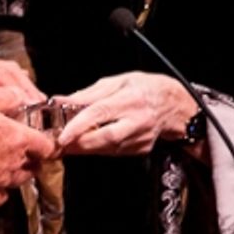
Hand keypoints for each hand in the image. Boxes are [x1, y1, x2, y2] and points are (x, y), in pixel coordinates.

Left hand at [0, 55, 43, 134]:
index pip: (0, 73)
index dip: (21, 89)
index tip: (35, 105)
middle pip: (6, 71)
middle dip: (26, 88)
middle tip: (42, 109)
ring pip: (2, 76)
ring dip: (19, 91)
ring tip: (34, 111)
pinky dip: (7, 94)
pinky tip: (15, 111)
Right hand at [0, 86, 56, 205]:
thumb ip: (4, 97)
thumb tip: (17, 94)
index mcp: (18, 138)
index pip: (46, 145)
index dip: (47, 143)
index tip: (44, 141)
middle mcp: (14, 162)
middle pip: (34, 165)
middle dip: (33, 159)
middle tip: (28, 153)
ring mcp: (1, 180)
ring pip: (19, 181)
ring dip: (19, 174)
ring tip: (11, 167)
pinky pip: (0, 197)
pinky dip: (0, 192)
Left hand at [55, 71, 198, 155]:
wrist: (173, 104)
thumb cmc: (143, 88)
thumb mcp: (116, 82)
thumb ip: (87, 94)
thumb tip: (60, 100)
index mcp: (130, 99)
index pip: (100, 113)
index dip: (79, 126)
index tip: (62, 135)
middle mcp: (137, 120)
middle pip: (105, 138)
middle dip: (80, 144)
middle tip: (60, 145)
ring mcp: (141, 137)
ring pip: (108, 148)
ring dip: (85, 148)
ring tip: (69, 145)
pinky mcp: (141, 148)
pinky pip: (114, 151)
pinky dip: (98, 149)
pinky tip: (88, 144)